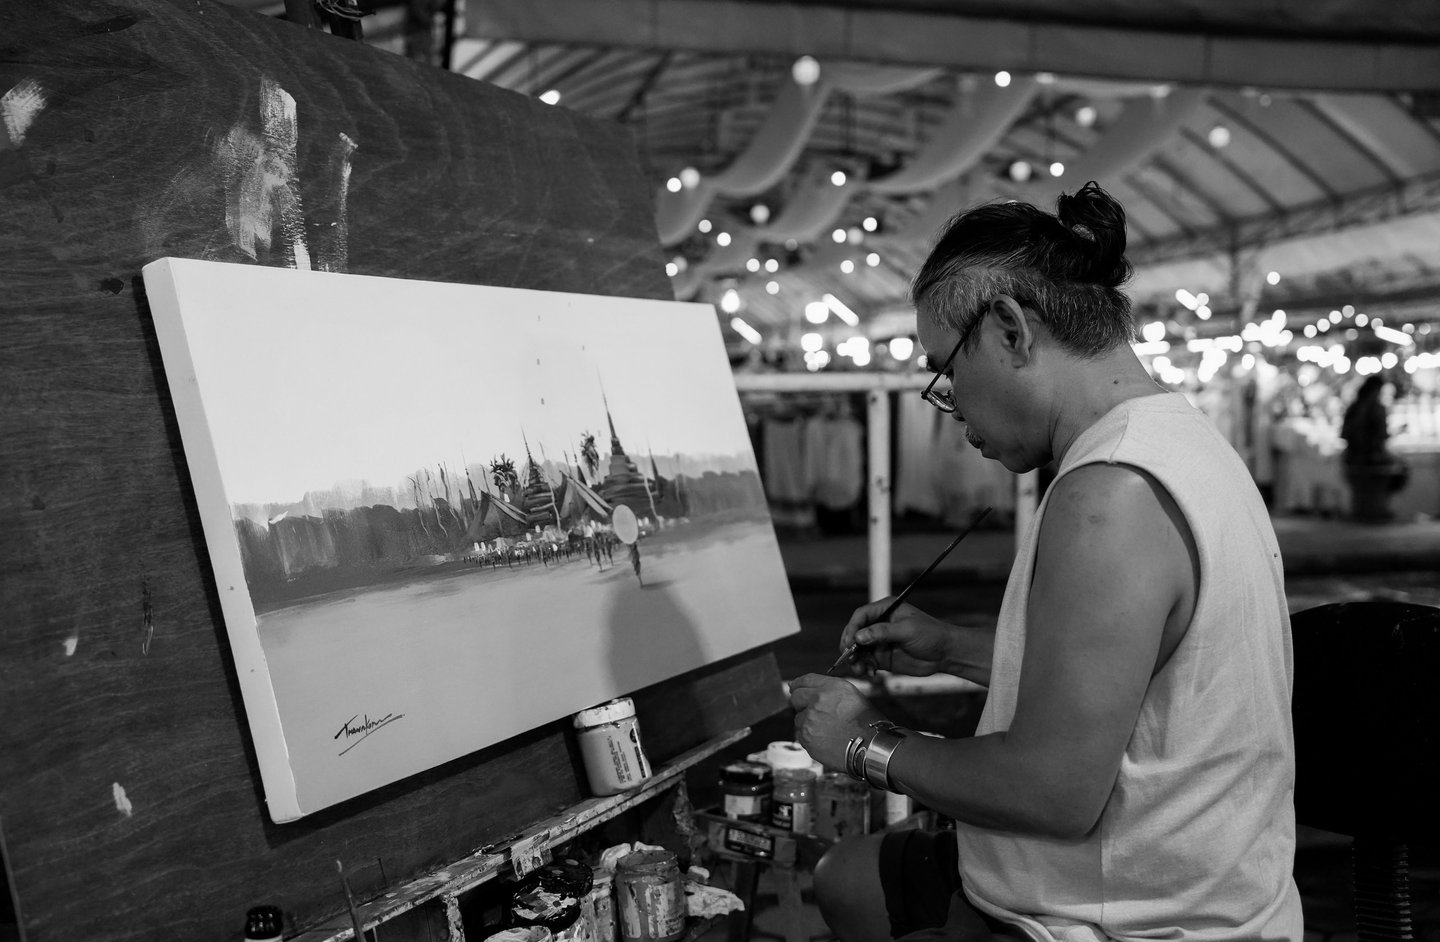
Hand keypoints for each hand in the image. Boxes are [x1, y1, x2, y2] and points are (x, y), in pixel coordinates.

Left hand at [788, 673, 884, 770]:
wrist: (872, 747)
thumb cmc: (867, 723)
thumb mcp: (852, 695)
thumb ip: (829, 690)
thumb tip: (810, 691)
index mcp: (831, 687)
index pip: (805, 680)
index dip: (798, 685)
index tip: (794, 688)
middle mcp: (818, 700)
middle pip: (795, 697)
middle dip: (801, 704)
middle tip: (812, 713)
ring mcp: (809, 719)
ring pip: (798, 718)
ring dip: (807, 723)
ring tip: (827, 731)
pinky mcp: (806, 737)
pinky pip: (801, 735)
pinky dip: (810, 738)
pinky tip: (826, 740)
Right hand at [839, 599, 956, 675]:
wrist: (945, 654)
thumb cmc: (930, 635)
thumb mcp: (907, 630)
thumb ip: (883, 632)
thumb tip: (859, 636)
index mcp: (885, 609)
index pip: (861, 615)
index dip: (852, 627)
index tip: (849, 642)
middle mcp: (879, 624)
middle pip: (855, 632)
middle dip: (850, 645)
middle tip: (850, 657)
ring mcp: (880, 641)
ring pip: (858, 649)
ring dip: (855, 659)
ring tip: (860, 669)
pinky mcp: (882, 657)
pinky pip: (866, 661)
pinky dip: (864, 667)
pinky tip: (869, 673)